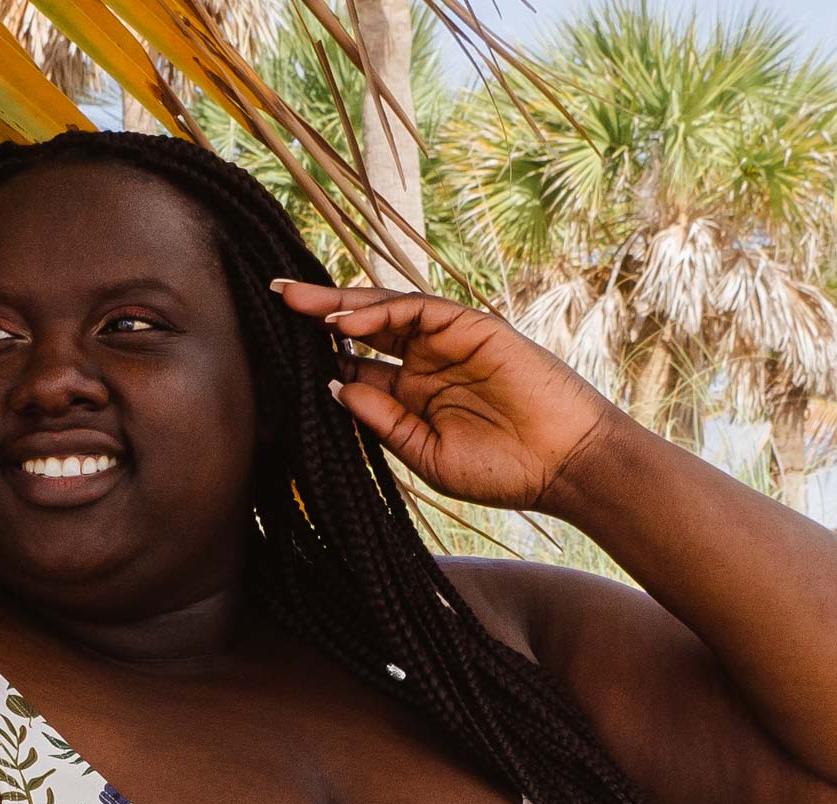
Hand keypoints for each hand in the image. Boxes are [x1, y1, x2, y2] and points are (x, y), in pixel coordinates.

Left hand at [273, 278, 616, 511]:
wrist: (563, 466)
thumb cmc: (502, 473)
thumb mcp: (427, 456)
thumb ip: (383, 422)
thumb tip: (333, 388)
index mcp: (411, 398)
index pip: (354, 368)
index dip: (317, 359)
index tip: (272, 353)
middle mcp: (424, 364)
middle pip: (361, 329)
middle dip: (317, 314)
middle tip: (272, 296)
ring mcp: (448, 342)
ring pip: (384, 310)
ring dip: (340, 303)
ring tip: (298, 301)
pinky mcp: (472, 326)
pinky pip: (418, 308)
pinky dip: (381, 309)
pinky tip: (347, 318)